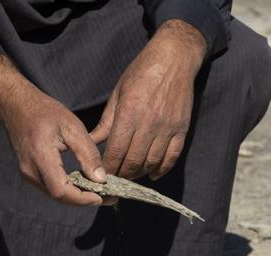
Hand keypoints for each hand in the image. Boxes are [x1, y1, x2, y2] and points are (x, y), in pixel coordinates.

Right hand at [0, 54, 105, 205]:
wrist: (17, 107)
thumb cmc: (45, 112)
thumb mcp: (72, 127)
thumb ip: (88, 154)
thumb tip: (100, 179)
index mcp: (40, 156)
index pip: (61, 190)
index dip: (82, 198)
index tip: (101, 197)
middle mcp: (30, 170)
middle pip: (59, 196)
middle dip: (83, 200)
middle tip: (104, 196)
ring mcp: (27, 174)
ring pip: (55, 195)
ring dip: (76, 196)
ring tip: (96, 190)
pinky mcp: (29, 173)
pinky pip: (50, 188)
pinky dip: (67, 189)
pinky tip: (81, 183)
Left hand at [90, 20, 206, 180]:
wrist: (174, 58)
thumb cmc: (141, 73)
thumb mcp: (118, 93)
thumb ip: (105, 122)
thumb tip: (89, 142)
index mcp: (129, 112)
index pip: (116, 151)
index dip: (108, 168)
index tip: (102, 176)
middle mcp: (149, 122)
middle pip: (133, 161)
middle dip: (122, 175)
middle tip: (115, 181)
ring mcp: (167, 127)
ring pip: (152, 163)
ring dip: (139, 174)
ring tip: (130, 176)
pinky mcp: (181, 129)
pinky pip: (171, 157)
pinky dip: (161, 170)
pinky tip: (152, 174)